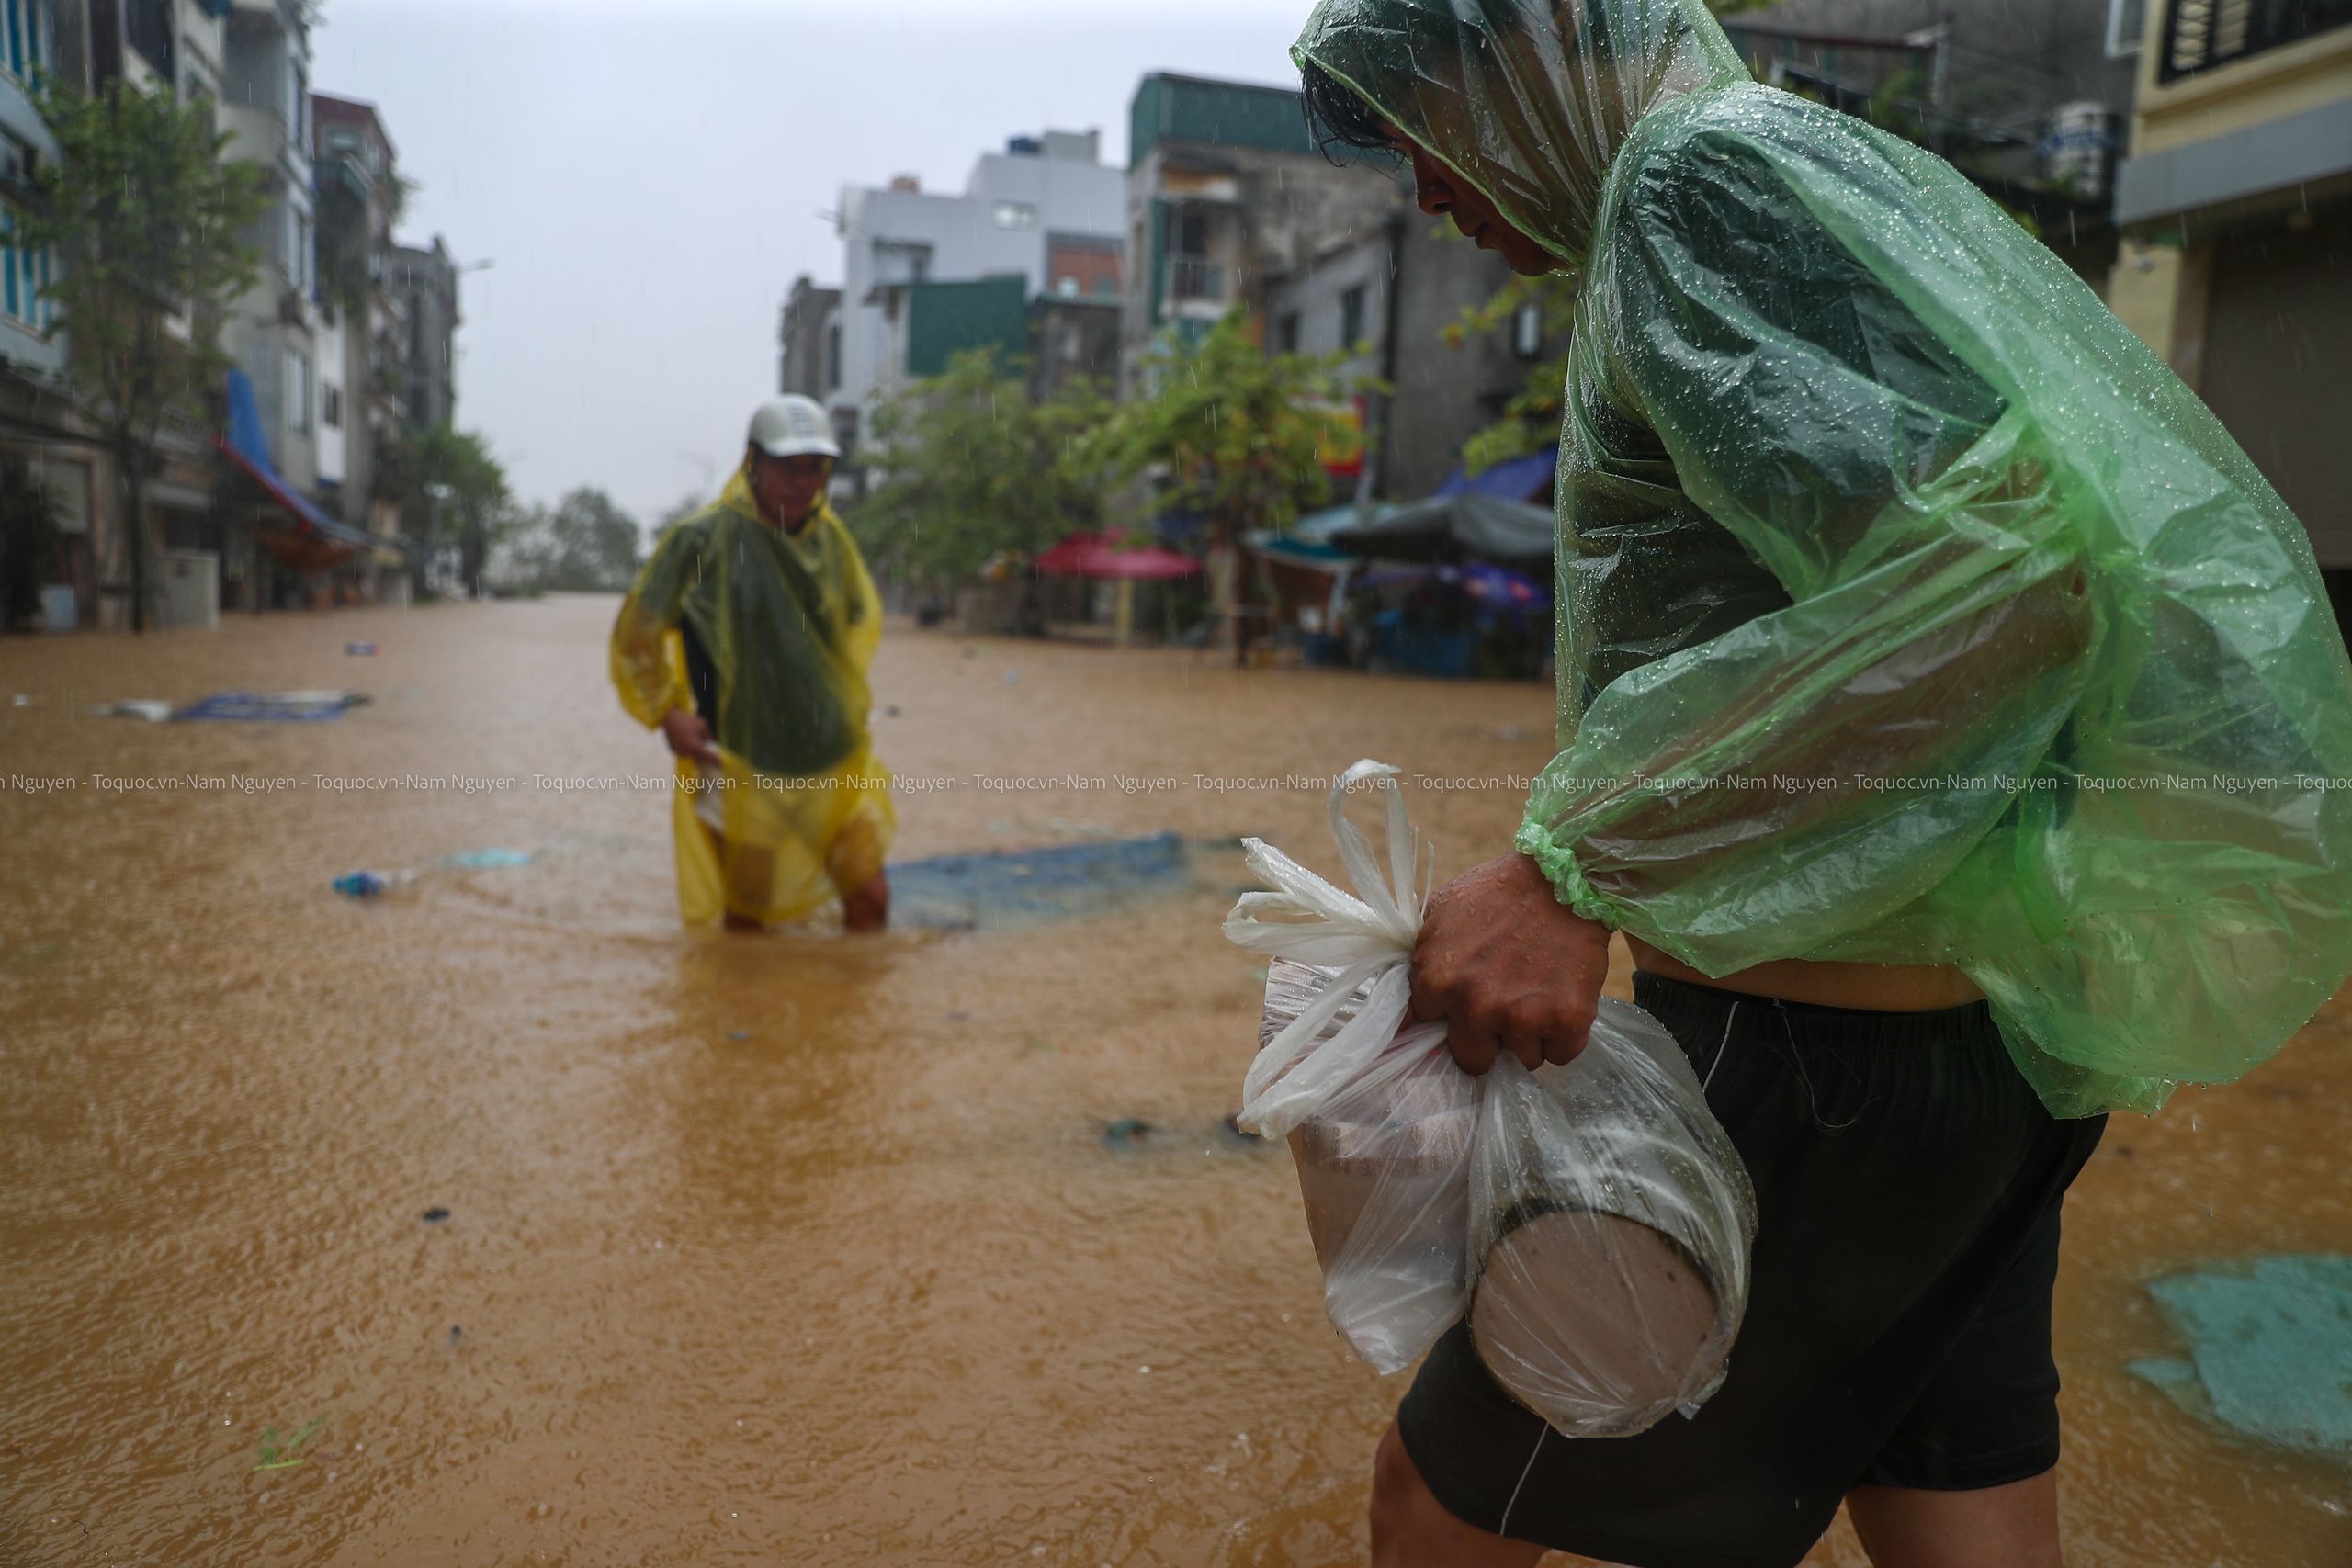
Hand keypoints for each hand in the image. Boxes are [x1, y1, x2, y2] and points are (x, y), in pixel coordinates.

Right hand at [660, 708, 721, 766]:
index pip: (707, 756)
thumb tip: (711, 744)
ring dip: (695, 753)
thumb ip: (709, 736)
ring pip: (690, 755)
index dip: (715, 761)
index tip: (720, 764)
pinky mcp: (673, 750)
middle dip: (704, 756)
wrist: (669, 717)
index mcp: (694, 746)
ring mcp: (678, 752)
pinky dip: (687, 749)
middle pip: (699, 758)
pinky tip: (687, 740)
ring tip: (695, 742)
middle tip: (709, 754)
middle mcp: (685, 751)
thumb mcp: (703, 725)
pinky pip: (683, 752)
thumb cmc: (688, 720)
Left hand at [1410, 853, 1611, 1074]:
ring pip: (1523, 1059)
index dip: (1450, 1015)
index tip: (1466, 1002)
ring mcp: (1522, 1018)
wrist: (1560, 877)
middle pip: (1474, 1060)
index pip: (1432, 1028)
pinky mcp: (1567, 1021)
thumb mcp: (1438, 915)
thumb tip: (1400, 1011)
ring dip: (1529, 1035)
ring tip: (1538, 994)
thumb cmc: (1496, 891)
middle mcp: (1475, 1006)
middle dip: (1487, 1040)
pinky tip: (1562, 999)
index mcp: (1436, 982)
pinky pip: (1561, 1054)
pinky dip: (1564, 1035)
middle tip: (1506, 1008)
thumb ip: (1415, 962)